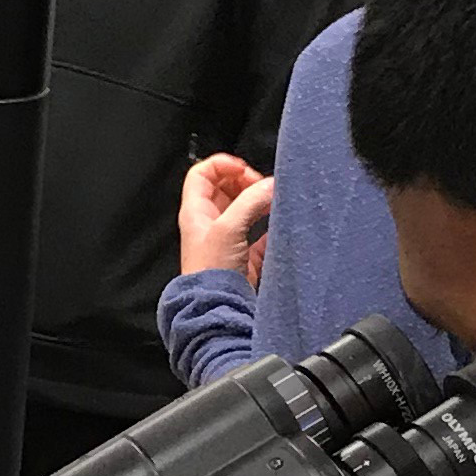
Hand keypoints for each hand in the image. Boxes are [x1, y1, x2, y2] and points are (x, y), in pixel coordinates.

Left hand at [178, 153, 273, 279]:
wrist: (217, 309)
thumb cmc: (211, 273)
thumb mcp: (228, 228)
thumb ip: (251, 202)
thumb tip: (270, 185)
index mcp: (196, 212)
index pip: (202, 174)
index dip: (222, 165)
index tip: (244, 169)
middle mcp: (209, 224)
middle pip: (226, 189)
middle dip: (246, 183)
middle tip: (262, 188)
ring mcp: (227, 240)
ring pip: (244, 210)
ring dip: (259, 202)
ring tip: (272, 203)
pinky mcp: (243, 257)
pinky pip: (259, 235)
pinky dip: (270, 227)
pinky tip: (279, 227)